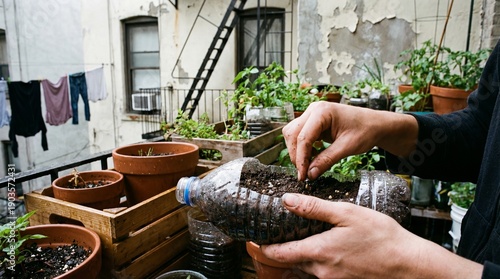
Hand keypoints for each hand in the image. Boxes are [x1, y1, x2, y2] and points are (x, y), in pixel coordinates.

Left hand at [261, 193, 482, 278]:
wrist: (409, 265)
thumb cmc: (381, 237)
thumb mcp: (347, 214)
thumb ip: (314, 208)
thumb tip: (287, 200)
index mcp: (318, 253)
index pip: (278, 254)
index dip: (262, 248)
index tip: (253, 240)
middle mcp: (321, 272)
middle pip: (288, 265)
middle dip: (274, 254)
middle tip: (266, 240)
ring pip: (303, 271)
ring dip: (292, 260)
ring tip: (287, 244)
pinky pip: (318, 276)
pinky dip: (309, 265)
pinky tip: (316, 252)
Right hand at [283, 101, 418, 179]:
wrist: (375, 124)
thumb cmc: (366, 131)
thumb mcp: (347, 147)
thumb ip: (326, 160)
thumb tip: (310, 175)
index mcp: (322, 112)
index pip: (303, 137)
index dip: (301, 159)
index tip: (303, 176)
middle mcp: (314, 109)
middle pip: (292, 134)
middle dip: (296, 155)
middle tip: (303, 174)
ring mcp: (312, 114)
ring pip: (292, 134)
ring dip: (297, 151)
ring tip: (307, 167)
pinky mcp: (313, 121)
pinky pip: (300, 134)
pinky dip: (302, 148)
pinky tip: (312, 158)